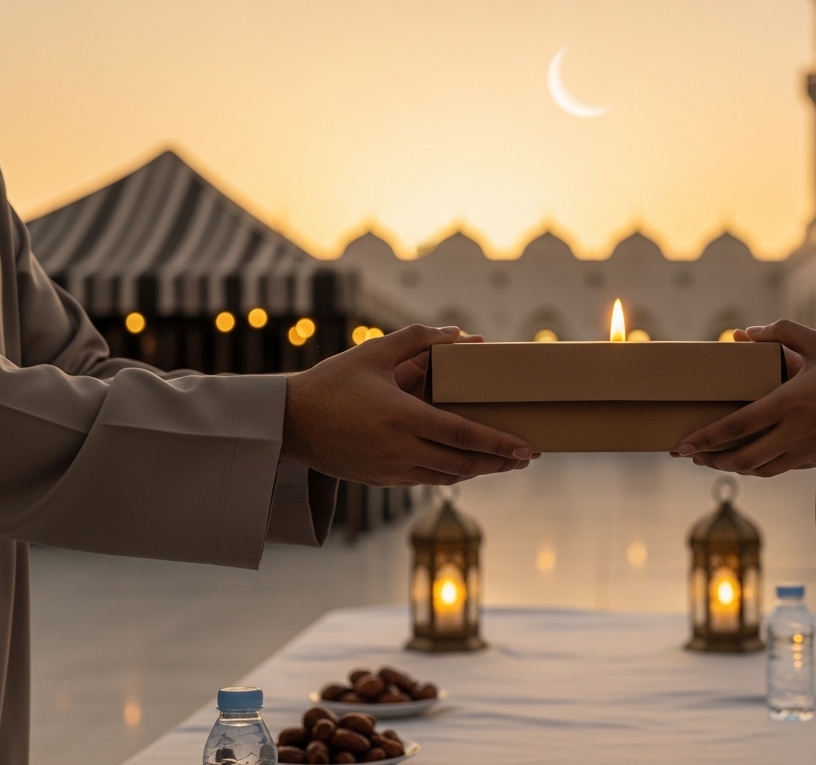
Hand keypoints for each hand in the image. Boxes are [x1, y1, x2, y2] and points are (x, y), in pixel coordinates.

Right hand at [281, 325, 534, 486]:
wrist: (288, 422)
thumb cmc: (332, 383)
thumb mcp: (374, 352)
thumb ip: (418, 339)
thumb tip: (461, 335)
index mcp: (401, 417)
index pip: (463, 435)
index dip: (499, 444)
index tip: (525, 447)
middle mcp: (399, 449)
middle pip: (463, 464)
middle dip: (500, 462)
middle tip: (526, 457)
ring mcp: (389, 470)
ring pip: (447, 477)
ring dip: (478, 471)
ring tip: (503, 463)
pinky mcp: (380, 480)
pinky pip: (425, 480)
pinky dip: (450, 474)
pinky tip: (464, 465)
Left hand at [674, 320, 815, 476]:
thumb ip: (780, 333)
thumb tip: (745, 333)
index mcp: (790, 403)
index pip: (737, 427)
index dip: (705, 439)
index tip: (681, 444)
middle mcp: (796, 432)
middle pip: (742, 458)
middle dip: (711, 459)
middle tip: (690, 454)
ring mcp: (809, 450)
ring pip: (760, 469)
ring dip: (733, 466)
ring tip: (714, 459)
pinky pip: (782, 468)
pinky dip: (760, 466)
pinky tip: (750, 458)